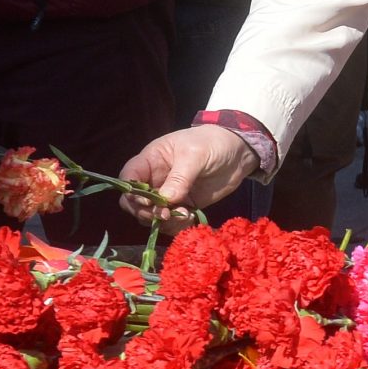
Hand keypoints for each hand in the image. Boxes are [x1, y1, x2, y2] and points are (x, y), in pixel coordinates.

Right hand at [119, 125, 260, 225]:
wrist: (239, 150)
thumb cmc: (212, 143)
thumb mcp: (195, 155)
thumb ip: (180, 177)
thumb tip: (166, 200)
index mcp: (150, 160)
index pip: (128, 178)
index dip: (131, 192)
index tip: (147, 201)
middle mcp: (154, 179)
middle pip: (134, 202)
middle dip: (145, 212)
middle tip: (165, 215)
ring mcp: (168, 194)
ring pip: (151, 215)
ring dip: (163, 221)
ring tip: (185, 216)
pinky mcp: (184, 205)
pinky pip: (171, 221)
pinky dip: (177, 225)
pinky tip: (191, 219)